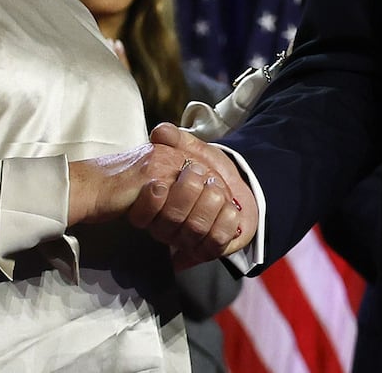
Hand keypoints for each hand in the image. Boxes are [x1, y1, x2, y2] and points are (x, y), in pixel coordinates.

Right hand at [130, 123, 259, 268]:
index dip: (160, 195)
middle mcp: (165, 226)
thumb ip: (174, 138)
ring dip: (212, 202)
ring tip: (216, 189)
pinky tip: (230, 209)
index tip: (176, 178)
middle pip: (174, 216)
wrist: (236, 185)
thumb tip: (160, 132)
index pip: (145, 209)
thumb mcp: (189, 148)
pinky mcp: (207, 249)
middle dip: (194, 190)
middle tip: (204, 176)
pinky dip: (227, 221)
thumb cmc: (206, 169)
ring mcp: (185, 240)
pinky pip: (215, 241)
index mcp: (155, 202)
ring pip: (195, 228)